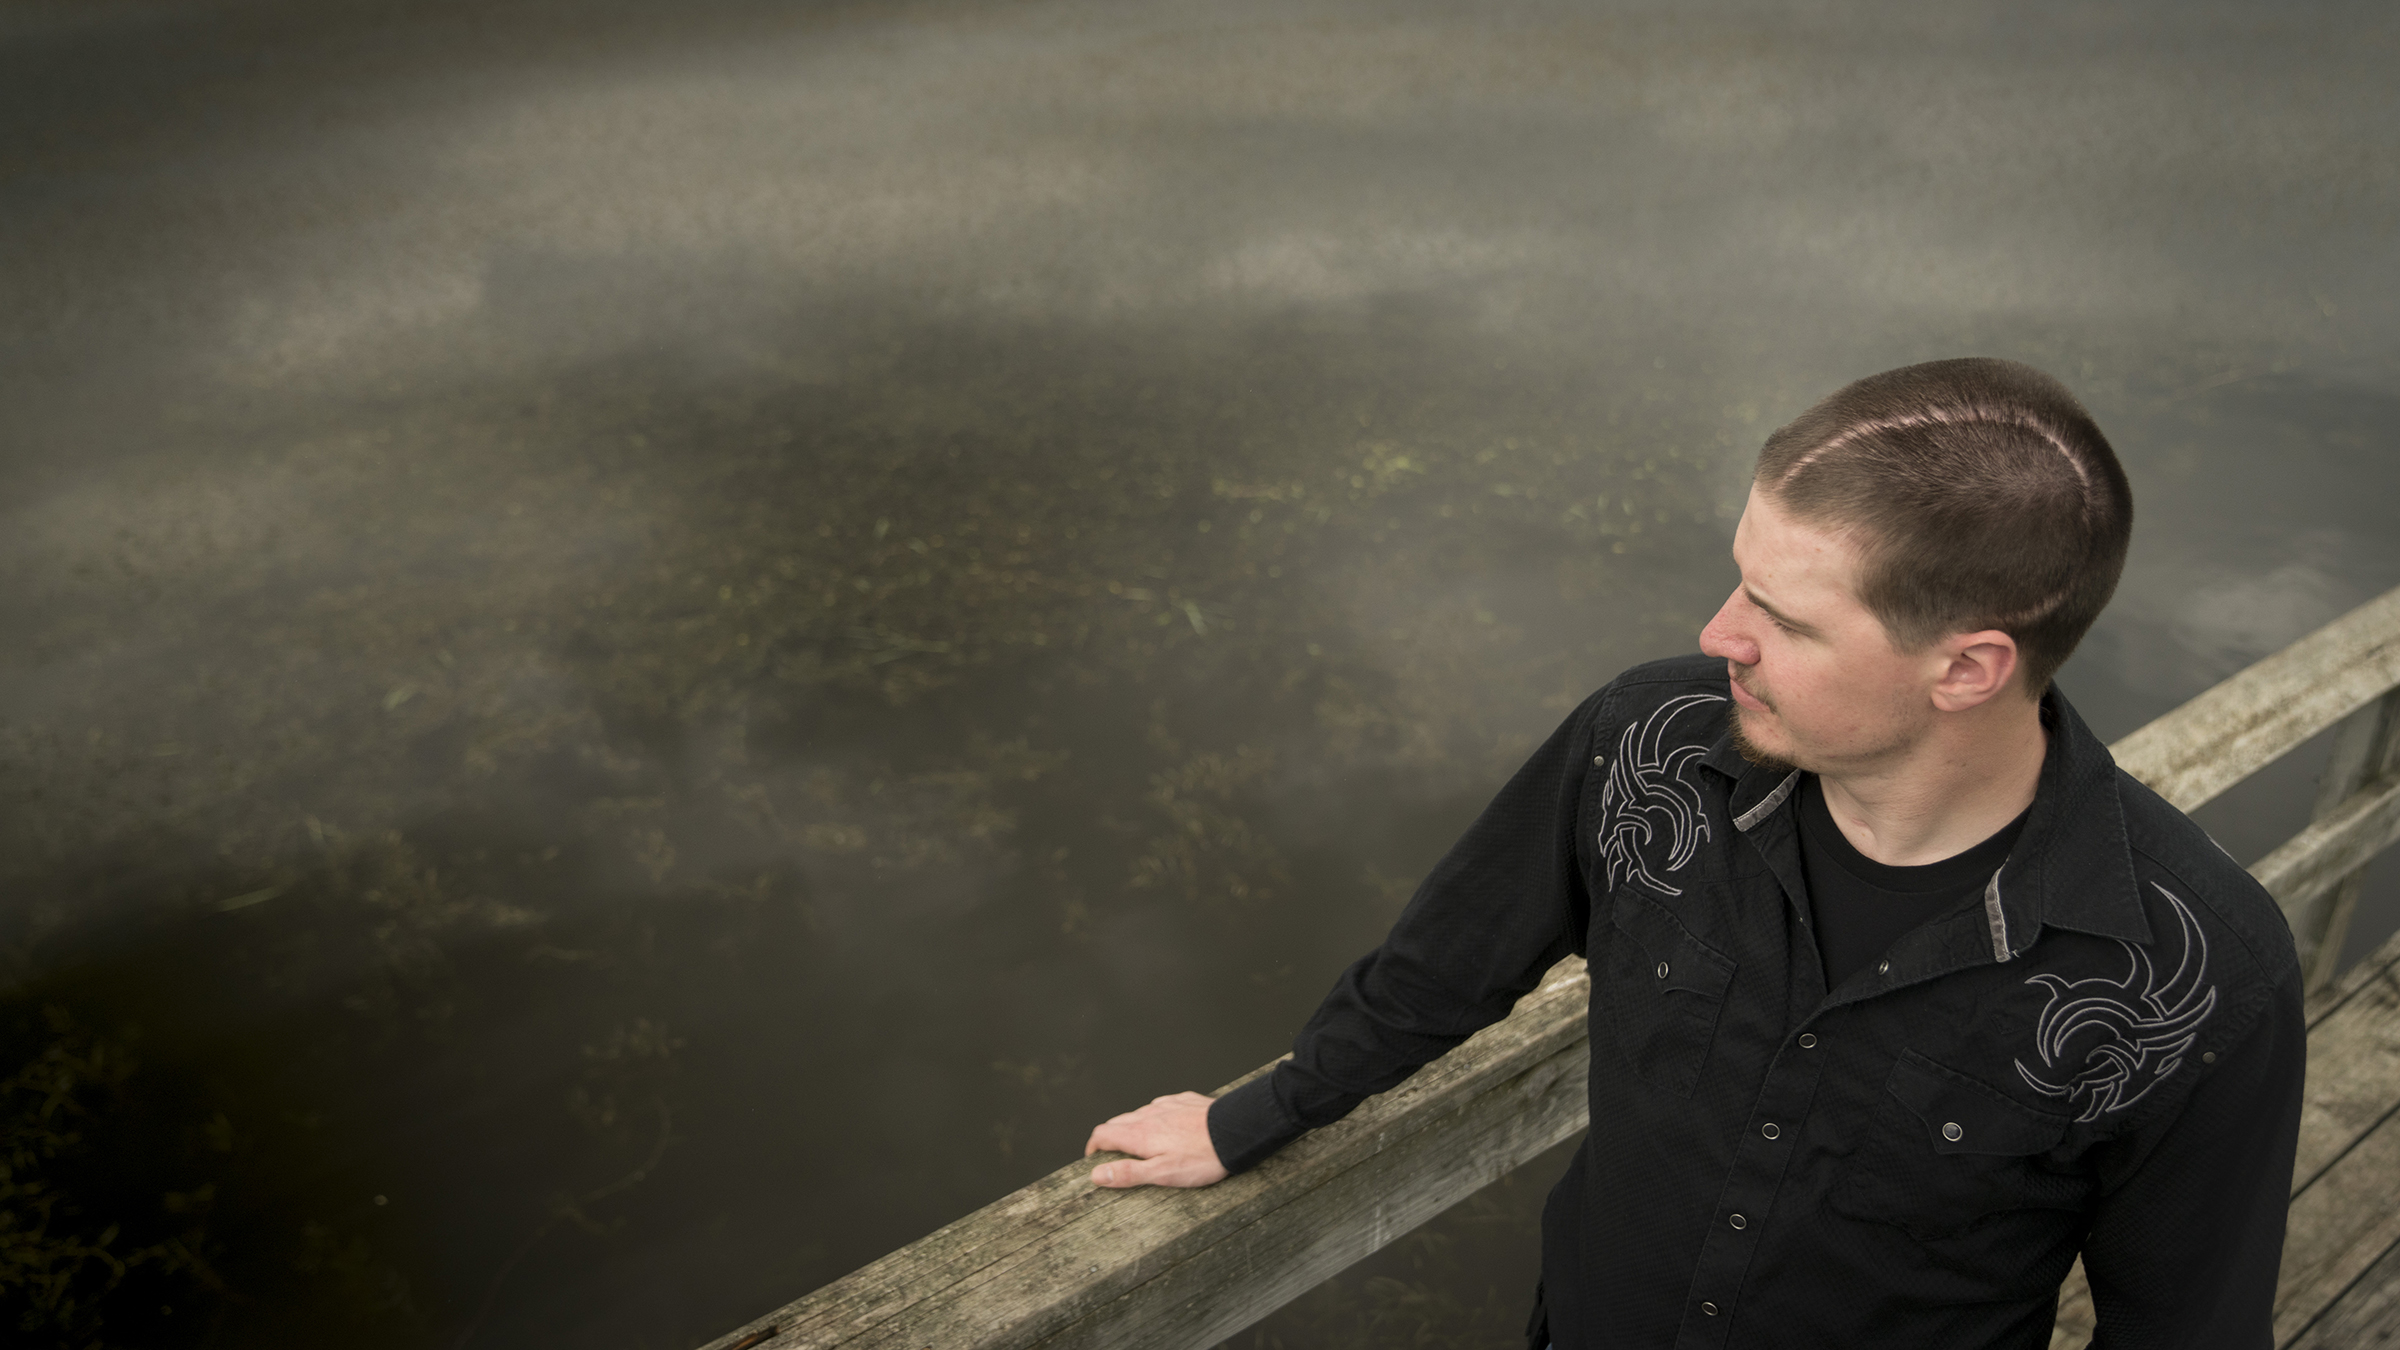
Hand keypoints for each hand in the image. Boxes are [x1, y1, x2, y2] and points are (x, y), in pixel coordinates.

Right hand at [1083, 1091, 1229, 1188]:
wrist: (1235, 1131)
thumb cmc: (1202, 1157)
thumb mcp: (1162, 1174)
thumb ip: (1128, 1173)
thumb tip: (1097, 1175)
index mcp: (1139, 1134)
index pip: (1102, 1134)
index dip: (1093, 1147)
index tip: (1093, 1158)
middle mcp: (1149, 1114)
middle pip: (1117, 1122)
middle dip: (1111, 1138)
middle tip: (1114, 1155)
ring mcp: (1167, 1104)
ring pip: (1139, 1113)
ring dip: (1133, 1127)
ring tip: (1141, 1144)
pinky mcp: (1184, 1100)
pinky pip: (1162, 1106)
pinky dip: (1156, 1117)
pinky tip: (1168, 1127)